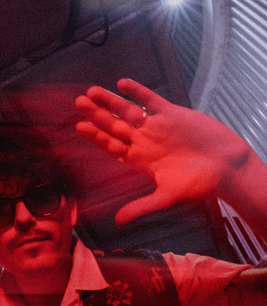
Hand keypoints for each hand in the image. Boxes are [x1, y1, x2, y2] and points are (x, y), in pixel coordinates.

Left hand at [75, 78, 251, 225]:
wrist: (227, 168)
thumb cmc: (199, 185)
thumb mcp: (167, 197)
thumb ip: (141, 207)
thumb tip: (118, 222)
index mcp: (139, 160)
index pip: (111, 146)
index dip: (95, 136)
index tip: (79, 126)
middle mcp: (143, 141)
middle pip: (114, 126)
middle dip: (96, 114)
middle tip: (78, 103)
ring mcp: (156, 126)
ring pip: (128, 111)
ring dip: (111, 101)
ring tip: (92, 91)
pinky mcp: (173, 114)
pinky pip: (151, 100)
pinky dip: (137, 92)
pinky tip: (122, 83)